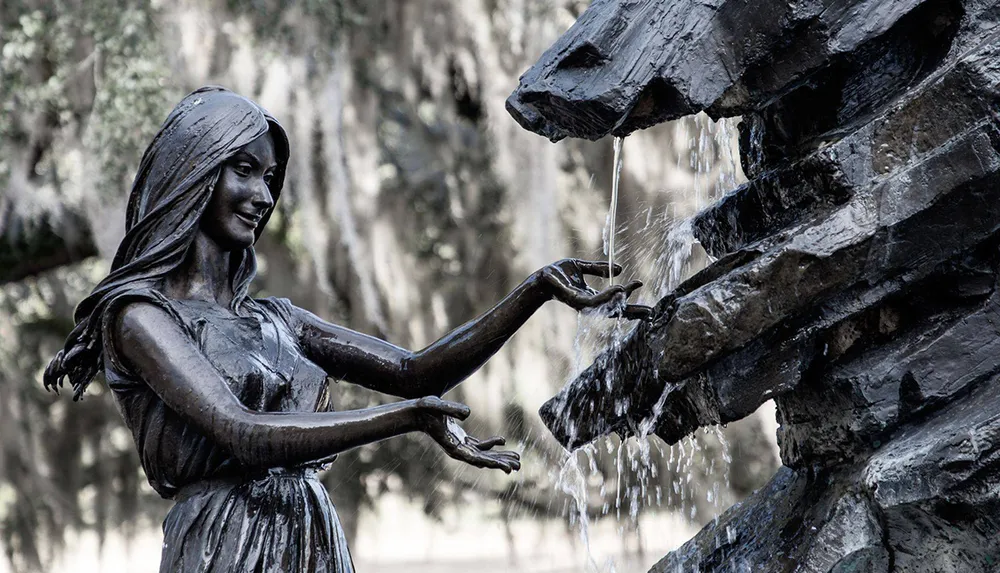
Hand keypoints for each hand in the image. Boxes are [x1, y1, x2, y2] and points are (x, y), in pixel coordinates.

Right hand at [414, 397, 520, 472]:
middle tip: (518, 466)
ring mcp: (459, 445)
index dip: (493, 463)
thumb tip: (468, 413)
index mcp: (454, 447)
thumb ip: (451, 408)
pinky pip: (479, 445)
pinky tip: (502, 441)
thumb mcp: (436, 405)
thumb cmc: (425, 409)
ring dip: (499, 456)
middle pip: (483, 460)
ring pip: (483, 454)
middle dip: (501, 463)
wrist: (416, 412)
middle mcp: (458, 450)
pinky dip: (491, 445)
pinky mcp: (460, 439)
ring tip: (516, 458)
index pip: (476, 458)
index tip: (507, 468)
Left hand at [537, 259, 652, 319]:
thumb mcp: (582, 267)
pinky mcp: (578, 302)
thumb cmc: (558, 273)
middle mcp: (591, 304)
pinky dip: (609, 296)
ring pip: (608, 306)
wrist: (542, 277)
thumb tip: (620, 269)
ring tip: (631, 289)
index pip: (616, 301)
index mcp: (593, 297)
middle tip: (650, 312)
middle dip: (633, 312)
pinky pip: (596, 301)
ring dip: (621, 299)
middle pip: (616, 311)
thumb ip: (598, 268)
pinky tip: (619, 289)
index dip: (629, 297)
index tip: (641, 284)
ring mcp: (585, 305)